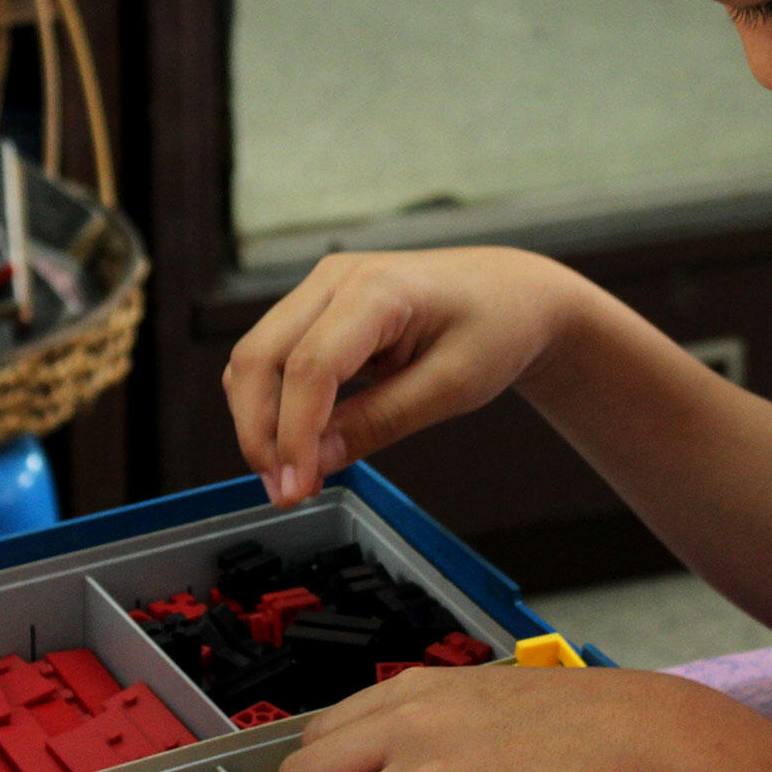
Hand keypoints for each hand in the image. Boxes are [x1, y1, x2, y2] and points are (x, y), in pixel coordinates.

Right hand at [224, 249, 583, 505]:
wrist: (515, 294)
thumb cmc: (497, 328)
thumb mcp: (452, 387)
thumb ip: (380, 422)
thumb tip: (316, 462)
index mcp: (378, 289)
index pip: (310, 366)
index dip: (294, 434)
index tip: (295, 488)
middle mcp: (336, 278)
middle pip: (260, 357)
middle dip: (260, 431)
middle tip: (284, 492)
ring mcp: (322, 289)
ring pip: (256, 357)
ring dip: (260, 420)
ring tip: (291, 476)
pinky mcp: (319, 308)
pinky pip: (275, 356)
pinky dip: (274, 403)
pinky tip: (298, 444)